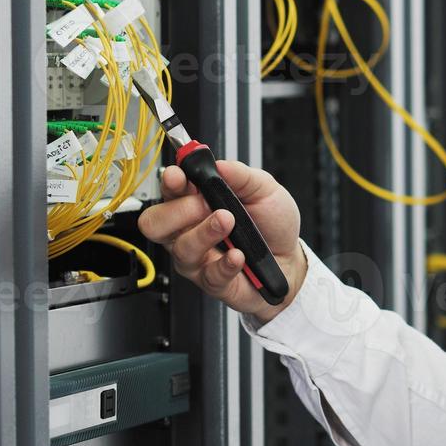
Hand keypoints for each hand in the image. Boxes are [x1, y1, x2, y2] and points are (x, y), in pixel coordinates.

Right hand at [138, 160, 308, 321]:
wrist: (291, 258)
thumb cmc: (272, 224)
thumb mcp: (264, 189)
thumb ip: (241, 175)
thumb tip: (218, 164)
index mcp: (196, 201)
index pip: (169, 190)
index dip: (169, 182)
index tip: (179, 176)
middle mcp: (189, 230)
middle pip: (155, 223)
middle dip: (177, 211)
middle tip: (206, 204)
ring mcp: (197, 257)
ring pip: (181, 248)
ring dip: (205, 232)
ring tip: (229, 223)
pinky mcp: (211, 281)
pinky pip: (209, 275)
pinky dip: (225, 263)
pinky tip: (239, 255)